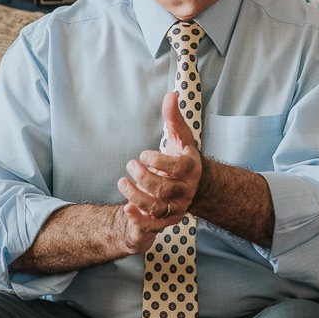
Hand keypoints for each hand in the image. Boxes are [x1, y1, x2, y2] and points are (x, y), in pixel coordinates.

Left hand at [116, 92, 202, 248]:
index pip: (177, 167)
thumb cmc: (183, 157)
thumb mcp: (181, 137)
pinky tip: (125, 208)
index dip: (158, 161)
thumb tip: (171, 93)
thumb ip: (174, 117)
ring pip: (157, 207)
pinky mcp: (169, 220)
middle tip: (130, 165)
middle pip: (164, 188)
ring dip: (136, 196)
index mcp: (191, 168)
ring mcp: (178, 206)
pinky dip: (138, 218)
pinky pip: (153, 224)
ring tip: (122, 182)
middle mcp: (187, 189)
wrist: (196, 186)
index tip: (142, 154)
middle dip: (143, 177)